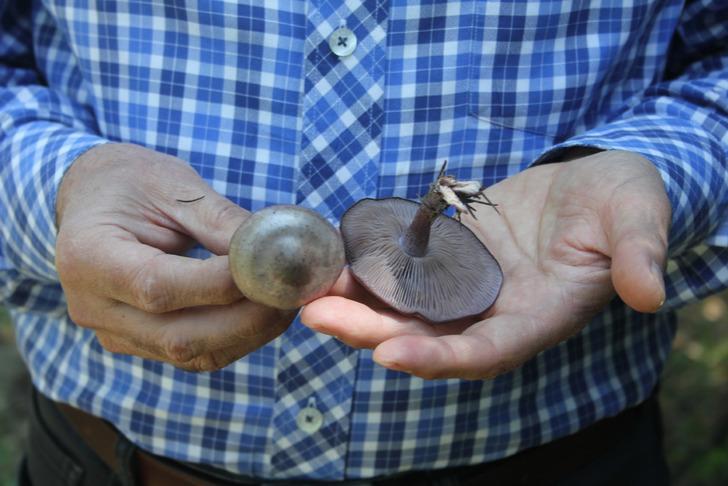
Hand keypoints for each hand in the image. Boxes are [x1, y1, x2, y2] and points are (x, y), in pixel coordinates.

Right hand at [56, 143, 295, 371]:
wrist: (94, 198)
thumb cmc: (133, 182)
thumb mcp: (175, 186)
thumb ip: (222, 222)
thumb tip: (277, 253)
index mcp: (87, 256)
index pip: (157, 286)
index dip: (220, 285)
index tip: (272, 269)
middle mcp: (92, 306)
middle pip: (177, 337)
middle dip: (246, 319)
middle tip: (292, 293)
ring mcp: (113, 332)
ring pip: (191, 353)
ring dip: (249, 333)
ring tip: (286, 300)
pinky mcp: (137, 342)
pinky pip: (193, 353)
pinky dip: (235, 337)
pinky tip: (264, 312)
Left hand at [301, 150, 669, 378]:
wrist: (590, 181)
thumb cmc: (620, 200)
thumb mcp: (638, 214)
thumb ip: (638, 251)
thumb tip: (649, 292)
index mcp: (538, 314)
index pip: (487, 351)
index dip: (441, 358)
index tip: (391, 355)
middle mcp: (494, 311)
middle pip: (427, 337)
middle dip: (371, 333)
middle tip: (316, 316)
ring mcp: (466, 286)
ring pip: (405, 309)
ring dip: (356, 306)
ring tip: (307, 292)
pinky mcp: (447, 257)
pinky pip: (402, 273)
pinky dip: (366, 272)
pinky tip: (331, 261)